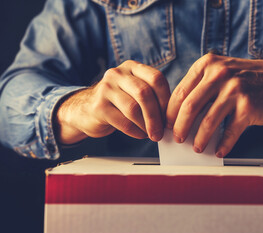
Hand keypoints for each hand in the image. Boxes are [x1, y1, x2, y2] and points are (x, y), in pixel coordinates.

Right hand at [55, 60, 169, 143]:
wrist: (86, 110)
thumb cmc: (119, 102)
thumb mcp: (135, 91)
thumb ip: (153, 95)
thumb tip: (175, 114)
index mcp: (132, 67)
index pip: (156, 78)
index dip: (167, 99)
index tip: (171, 115)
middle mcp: (118, 74)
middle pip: (145, 93)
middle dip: (157, 115)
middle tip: (162, 131)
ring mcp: (106, 89)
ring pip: (134, 108)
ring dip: (147, 125)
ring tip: (152, 134)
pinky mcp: (98, 107)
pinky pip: (123, 122)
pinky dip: (136, 131)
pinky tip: (140, 134)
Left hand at [166, 54, 262, 156]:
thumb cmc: (246, 79)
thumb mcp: (221, 71)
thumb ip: (201, 86)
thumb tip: (179, 116)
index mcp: (207, 64)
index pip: (180, 92)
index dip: (171, 112)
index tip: (168, 125)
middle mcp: (220, 74)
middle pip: (190, 107)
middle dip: (180, 127)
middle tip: (178, 138)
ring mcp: (235, 90)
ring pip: (208, 122)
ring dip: (199, 139)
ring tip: (196, 147)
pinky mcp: (248, 107)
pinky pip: (229, 132)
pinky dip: (223, 145)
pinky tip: (218, 151)